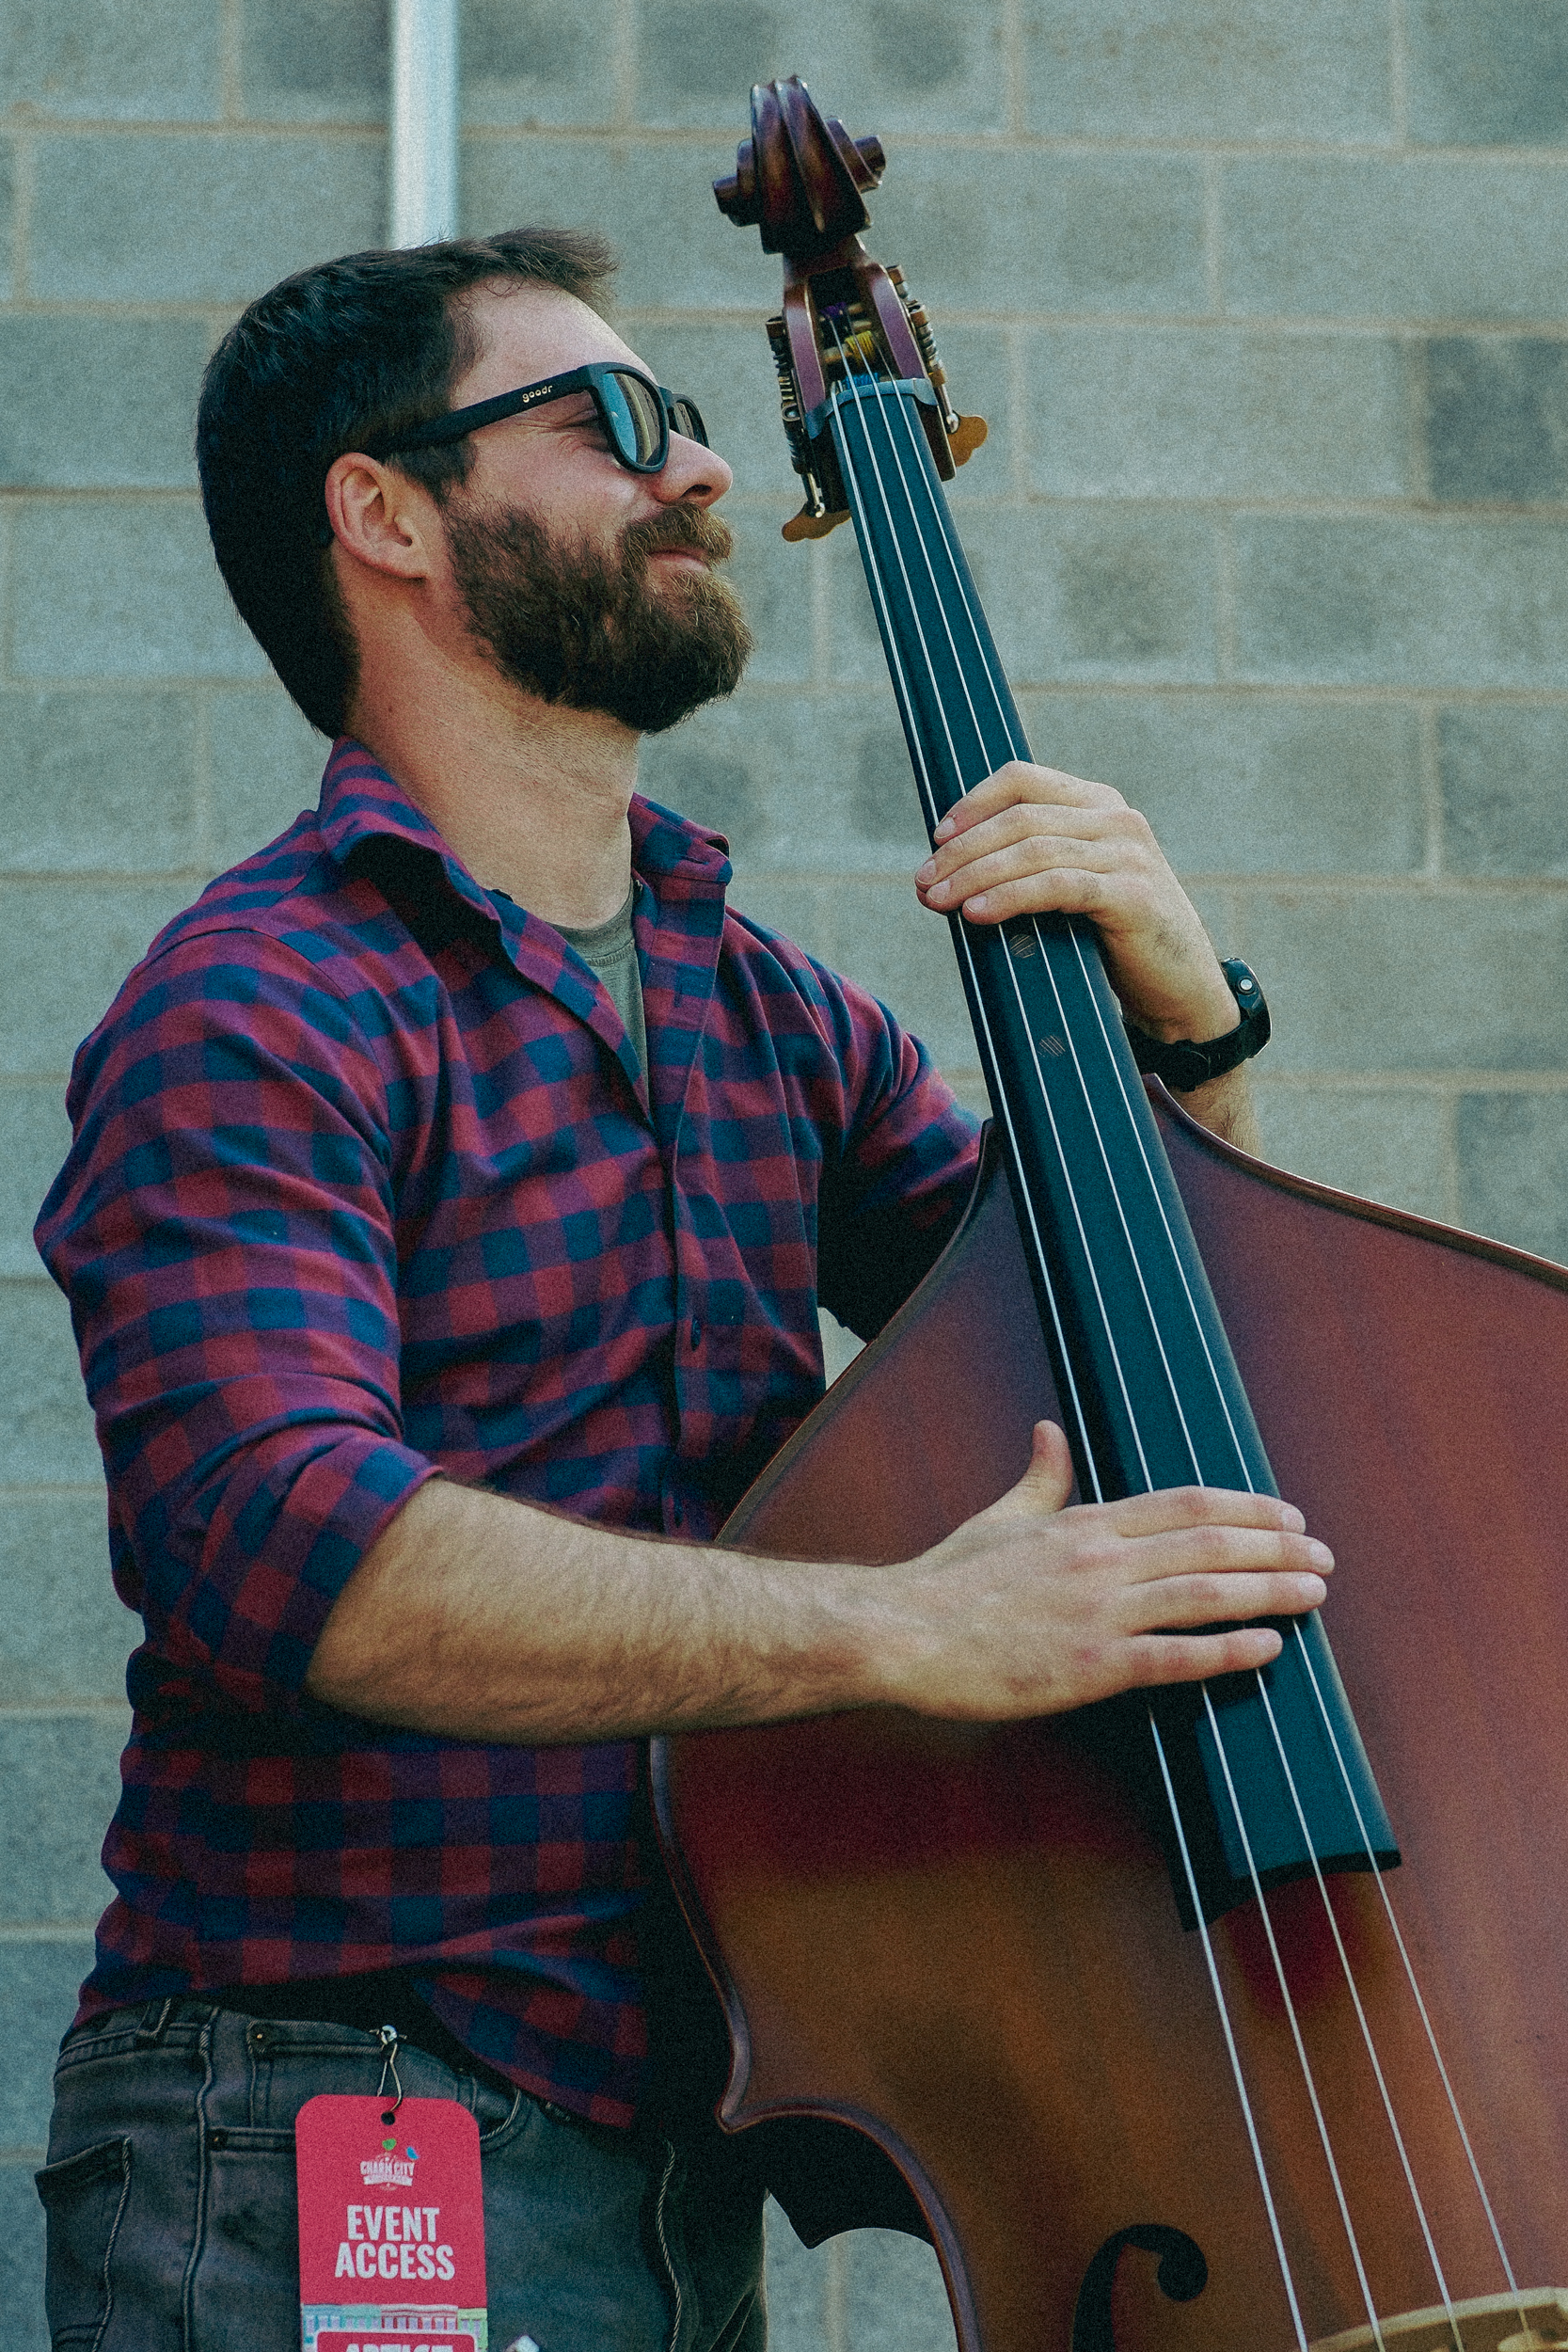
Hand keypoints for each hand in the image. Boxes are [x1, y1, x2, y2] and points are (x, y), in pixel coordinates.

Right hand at [877, 1422, 1330, 1719]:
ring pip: (1206, 1592)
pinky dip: (1229, 1650)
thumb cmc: (947, 1578)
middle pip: (1211, 1542)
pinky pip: (1177, 1656)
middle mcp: (1103, 1560)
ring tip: (1315, 1592)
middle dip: (1277, 1548)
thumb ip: (1039, 1478)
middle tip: (1323, 1558)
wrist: (904, 1632)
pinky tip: (1268, 1647)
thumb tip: (1051, 1432)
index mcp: (1085, 1522)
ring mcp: (1101, 1612)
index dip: (1247, 1507)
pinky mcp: (1093, 1666)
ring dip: (1270, 1590)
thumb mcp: (999, 1516)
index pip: (1186, 1504)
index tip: (1287, 1517)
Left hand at [914, 761, 1237, 1044]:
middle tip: (923, 881)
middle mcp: (1117, 820)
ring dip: (974, 874)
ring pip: (1032, 850)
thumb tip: (947, 869)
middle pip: (1020, 818)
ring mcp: (1130, 855)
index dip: (973, 804)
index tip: (937, 839)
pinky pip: (1057, 886)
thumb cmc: (1115, 941)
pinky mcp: (1133, 896)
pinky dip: (1010, 896)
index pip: (1023, 780)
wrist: (1181, 989)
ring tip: (936, 899)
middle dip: (962, 850)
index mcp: (1099, 805)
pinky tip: (976, 912)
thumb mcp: (1074, 887)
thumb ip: (1031, 865)